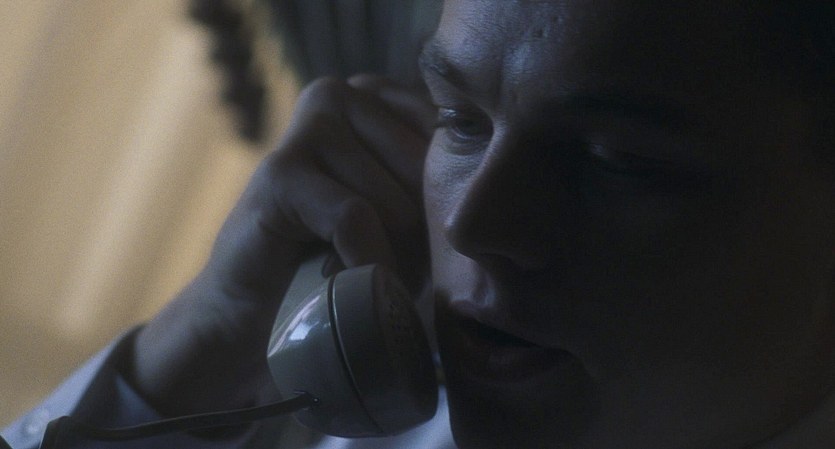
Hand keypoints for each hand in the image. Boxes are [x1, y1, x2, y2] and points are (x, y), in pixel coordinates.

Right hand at [121, 75, 435, 416]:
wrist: (259, 313)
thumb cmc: (346, 262)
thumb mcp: (409, 214)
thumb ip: (442, 183)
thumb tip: (489, 184)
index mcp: (376, 95)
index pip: (450, 140)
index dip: (443, 204)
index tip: (419, 236)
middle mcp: (339, 95)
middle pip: (425, 174)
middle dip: (416, 236)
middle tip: (380, 261)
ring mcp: (306, 126)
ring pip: (396, 202)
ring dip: (389, 256)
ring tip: (358, 270)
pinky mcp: (281, 172)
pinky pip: (356, 218)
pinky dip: (363, 261)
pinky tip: (348, 279)